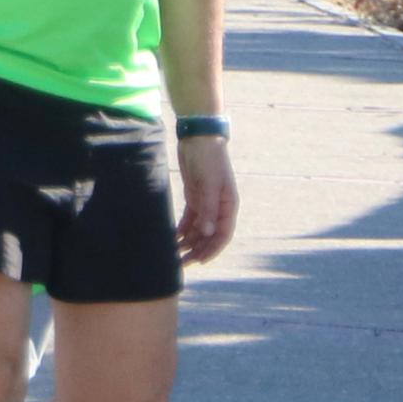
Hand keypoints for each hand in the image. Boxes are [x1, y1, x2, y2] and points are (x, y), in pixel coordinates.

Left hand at [175, 133, 238, 265]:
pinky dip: (182, 230)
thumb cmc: (208, 159)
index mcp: (228, 205)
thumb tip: (208, 233)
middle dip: (197, 250)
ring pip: (199, 230)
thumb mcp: (208, 184)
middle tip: (183, 263)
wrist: (198, 138)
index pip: (223, 234)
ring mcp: (206, 202)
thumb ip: (208, 209)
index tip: (200, 261)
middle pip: (209, 236)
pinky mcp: (194, 197)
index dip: (212, 250)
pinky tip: (173, 239)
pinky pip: (189, 220)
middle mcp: (219, 207)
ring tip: (175, 255)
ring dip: (188, 243)